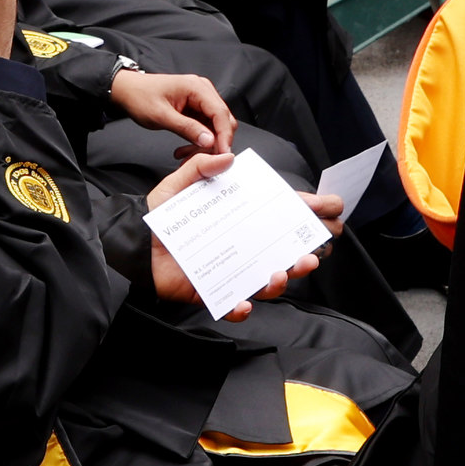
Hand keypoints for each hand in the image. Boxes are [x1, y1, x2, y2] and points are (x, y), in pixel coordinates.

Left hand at [108, 66, 232, 154]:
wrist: (127, 91)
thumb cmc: (140, 97)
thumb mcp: (161, 116)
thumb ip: (187, 128)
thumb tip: (209, 140)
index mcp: (197, 87)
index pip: (221, 113)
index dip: (224, 136)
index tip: (223, 154)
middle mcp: (203, 90)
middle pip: (223, 120)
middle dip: (216, 141)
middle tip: (203, 158)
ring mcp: (200, 99)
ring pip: (215, 126)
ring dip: (205, 143)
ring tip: (186, 154)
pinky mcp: (196, 107)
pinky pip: (206, 127)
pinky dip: (199, 139)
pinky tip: (186, 148)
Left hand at [140, 150, 331, 319]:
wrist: (133, 245)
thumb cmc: (159, 217)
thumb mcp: (177, 186)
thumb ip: (199, 169)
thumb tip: (227, 158)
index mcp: (237, 220)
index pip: (277, 216)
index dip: (305, 212)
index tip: (331, 208)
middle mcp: (240, 248)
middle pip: (280, 255)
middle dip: (302, 257)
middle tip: (312, 255)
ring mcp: (229, 272)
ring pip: (263, 282)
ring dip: (279, 281)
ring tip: (281, 273)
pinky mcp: (211, 293)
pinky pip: (231, 305)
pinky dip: (241, 307)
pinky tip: (245, 302)